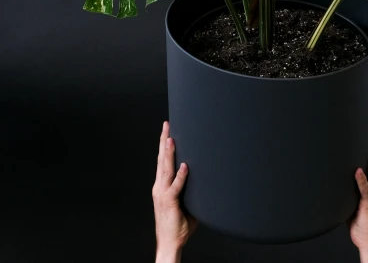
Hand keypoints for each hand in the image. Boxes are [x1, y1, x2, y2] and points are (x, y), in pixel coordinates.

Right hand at [153, 121, 197, 262]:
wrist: (170, 243)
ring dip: (169, 153)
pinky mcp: (169, 203)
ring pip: (166, 169)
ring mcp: (162, 194)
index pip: (162, 160)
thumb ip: (193, 188)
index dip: (164, 144)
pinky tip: (185, 166)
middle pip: (161, 159)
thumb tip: (208, 177)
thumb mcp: (186, 201)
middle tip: (167, 124)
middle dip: (164, 140)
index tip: (167, 129)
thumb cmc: (179, 223)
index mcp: (162, 185)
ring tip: (171, 138)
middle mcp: (160, 186)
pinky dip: (180, 176)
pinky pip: (175, 187)